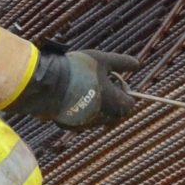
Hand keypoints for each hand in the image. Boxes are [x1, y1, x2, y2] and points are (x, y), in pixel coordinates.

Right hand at [13, 48, 143, 128]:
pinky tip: (71, 95)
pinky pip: (81, 118)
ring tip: (83, 87)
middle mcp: (103, 118)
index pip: (130, 103)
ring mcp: (86, 124)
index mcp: (115, 104)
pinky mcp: (70, 125)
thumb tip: (137, 64)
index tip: (115, 79)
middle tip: (99, 82)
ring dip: (95, 104)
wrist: (48, 84)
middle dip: (111, 99)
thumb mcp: (103, 60)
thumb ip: (122, 63)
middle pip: (114, 112)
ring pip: (97, 115)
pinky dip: (80, 109)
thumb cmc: (78, 71)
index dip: (125, 90)